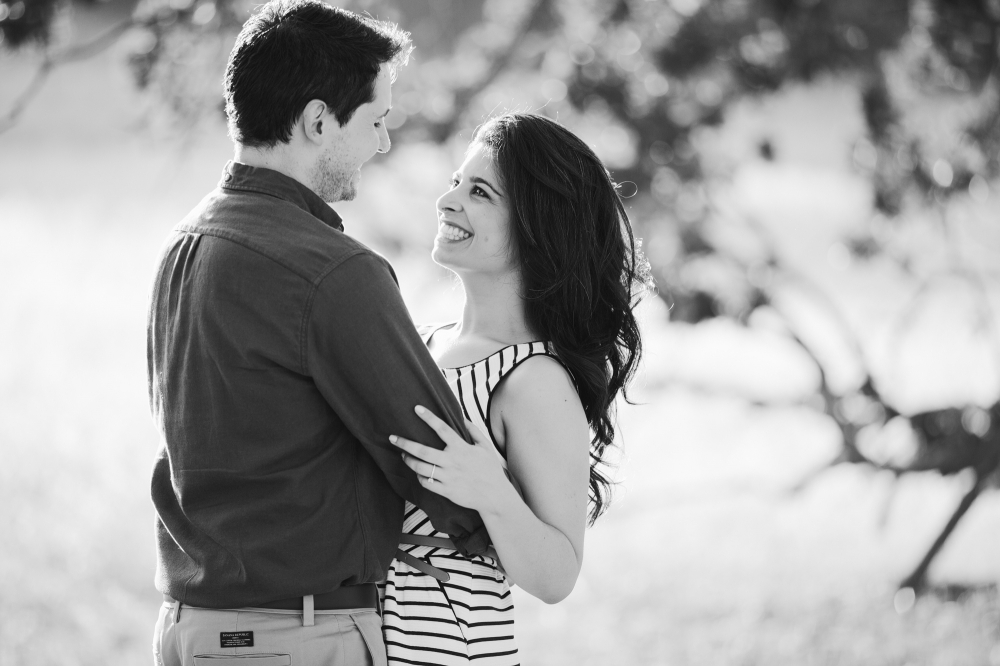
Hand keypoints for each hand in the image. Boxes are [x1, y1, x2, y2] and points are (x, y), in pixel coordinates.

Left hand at [389, 406, 514, 513]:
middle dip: (405, 443)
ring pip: (420, 468)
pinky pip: (426, 483)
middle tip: (392, 438)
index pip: (442, 429)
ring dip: (408, 460)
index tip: (416, 409)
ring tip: (403, 455)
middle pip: (422, 451)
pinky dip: (419, 477)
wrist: (494, 496)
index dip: (429, 418)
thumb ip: (474, 431)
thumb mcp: (486, 447)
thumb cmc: (490, 470)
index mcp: (462, 448)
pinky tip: (418, 472)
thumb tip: (462, 417)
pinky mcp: (445, 491)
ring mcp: (448, 477)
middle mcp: (452, 462)